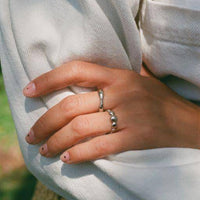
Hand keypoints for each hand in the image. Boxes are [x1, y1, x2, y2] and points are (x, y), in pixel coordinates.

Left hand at [23, 61, 199, 163]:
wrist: (186, 120)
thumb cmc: (159, 99)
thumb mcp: (140, 79)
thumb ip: (116, 74)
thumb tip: (91, 71)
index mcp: (118, 76)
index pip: (76, 70)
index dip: (49, 79)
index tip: (29, 90)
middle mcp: (120, 93)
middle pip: (71, 106)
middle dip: (45, 122)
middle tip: (33, 135)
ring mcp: (128, 115)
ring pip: (80, 129)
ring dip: (56, 141)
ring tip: (45, 149)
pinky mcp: (135, 137)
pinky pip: (100, 146)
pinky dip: (79, 154)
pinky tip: (66, 158)